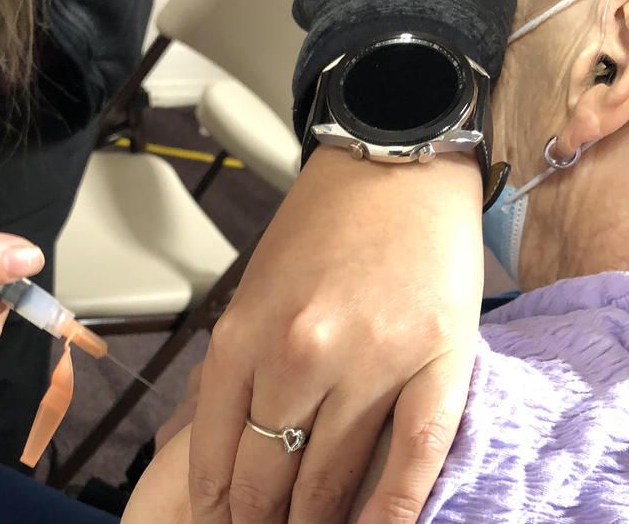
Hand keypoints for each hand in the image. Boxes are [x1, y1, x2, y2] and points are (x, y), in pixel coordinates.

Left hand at [188, 146, 482, 522]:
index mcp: (244, 331)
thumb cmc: (320, 227)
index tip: (219, 523)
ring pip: (332, 475)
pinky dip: (391, 510)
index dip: (217, 500)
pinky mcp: (437, 362)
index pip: (218, 447)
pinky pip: (411, 457)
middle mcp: (299, 352)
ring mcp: (370, 360)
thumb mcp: (254, 289)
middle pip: (271, 471)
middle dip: (262, 519)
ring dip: (314, 522)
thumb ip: (240, 363)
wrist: (394, 167)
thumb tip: (228, 439)